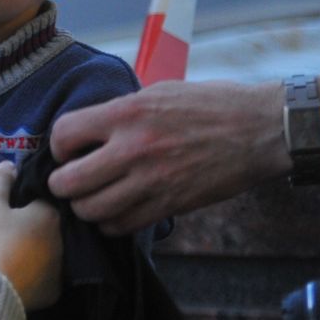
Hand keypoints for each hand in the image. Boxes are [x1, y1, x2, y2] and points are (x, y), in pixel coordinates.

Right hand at [0, 162, 63, 309]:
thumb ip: (0, 181)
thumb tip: (9, 165)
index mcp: (50, 215)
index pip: (42, 200)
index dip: (25, 201)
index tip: (10, 207)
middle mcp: (63, 240)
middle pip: (47, 227)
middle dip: (32, 226)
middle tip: (10, 230)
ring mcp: (61, 268)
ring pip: (48, 251)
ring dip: (35, 250)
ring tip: (13, 252)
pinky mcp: (54, 291)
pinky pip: (45, 276)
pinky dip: (34, 273)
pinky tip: (18, 272)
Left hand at [46, 79, 280, 234]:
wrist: (262, 129)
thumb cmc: (211, 104)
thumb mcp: (158, 93)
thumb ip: (120, 111)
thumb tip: (90, 127)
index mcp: (126, 114)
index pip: (63, 134)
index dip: (57, 146)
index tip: (66, 151)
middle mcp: (133, 148)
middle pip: (68, 182)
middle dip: (61, 184)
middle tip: (70, 180)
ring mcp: (152, 181)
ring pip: (91, 210)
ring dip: (85, 207)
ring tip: (92, 198)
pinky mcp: (171, 205)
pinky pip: (123, 226)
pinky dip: (112, 223)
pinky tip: (117, 211)